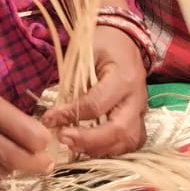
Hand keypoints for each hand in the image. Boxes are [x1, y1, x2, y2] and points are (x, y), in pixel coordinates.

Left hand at [41, 26, 147, 157]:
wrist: (125, 41)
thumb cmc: (103, 44)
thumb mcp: (85, 53)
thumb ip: (72, 82)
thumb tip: (54, 113)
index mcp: (124, 77)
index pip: (96, 104)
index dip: (70, 114)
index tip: (48, 118)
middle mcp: (136, 98)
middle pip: (119, 130)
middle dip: (89, 140)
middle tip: (62, 138)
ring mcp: (141, 111)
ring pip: (128, 141)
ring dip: (99, 149)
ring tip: (73, 145)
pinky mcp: (139, 119)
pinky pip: (130, 143)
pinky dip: (111, 149)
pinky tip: (90, 147)